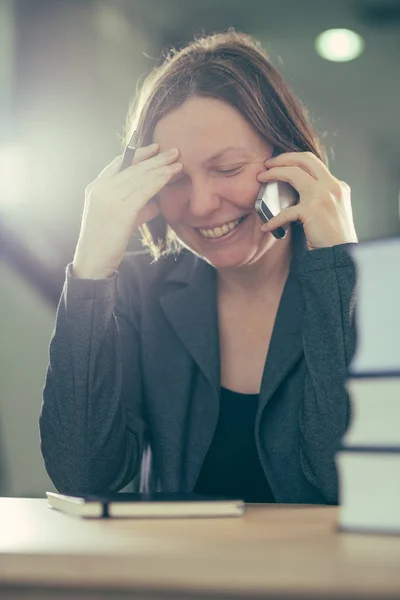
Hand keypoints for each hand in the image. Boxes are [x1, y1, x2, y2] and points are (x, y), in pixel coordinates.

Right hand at [72, 144, 181, 278]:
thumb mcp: (120, 220)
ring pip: (140, 177)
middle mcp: (101, 189)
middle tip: (174, 151)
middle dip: (155, 158)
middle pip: (133, 167)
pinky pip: (143, 190)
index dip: (139, 154)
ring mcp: (109, 198)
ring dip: (161, 168)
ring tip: (177, 162)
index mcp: (96, 187)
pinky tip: (170, 175)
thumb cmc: (106, 243)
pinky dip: (159, 181)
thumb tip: (155, 203)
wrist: (93, 262)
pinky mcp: (120, 210)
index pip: (119, 163)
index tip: (155, 148)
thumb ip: (137, 208)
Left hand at [257, 152, 357, 250]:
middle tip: (267, 163)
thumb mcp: (330, 211)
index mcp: (337, 186)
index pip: (314, 163)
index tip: (280, 162)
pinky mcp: (313, 209)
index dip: (294, 159)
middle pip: (304, 159)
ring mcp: (323, 195)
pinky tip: (266, 227)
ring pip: (293, 173)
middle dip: (282, 157)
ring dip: (274, 173)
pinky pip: (285, 211)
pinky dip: (273, 220)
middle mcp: (332, 186)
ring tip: (261, 178)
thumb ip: (318, 199)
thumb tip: (294, 195)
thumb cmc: (332, 238)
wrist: (342, 255)